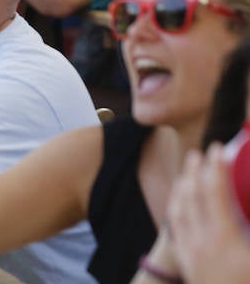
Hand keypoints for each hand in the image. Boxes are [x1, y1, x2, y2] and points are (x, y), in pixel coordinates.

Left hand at [168, 145, 249, 282]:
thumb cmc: (249, 280)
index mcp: (226, 240)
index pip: (215, 193)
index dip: (216, 168)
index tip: (219, 148)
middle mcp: (203, 243)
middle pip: (193, 196)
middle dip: (196, 171)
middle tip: (202, 151)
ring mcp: (192, 254)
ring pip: (180, 209)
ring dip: (184, 184)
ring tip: (189, 168)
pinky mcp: (188, 263)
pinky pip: (176, 227)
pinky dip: (177, 206)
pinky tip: (181, 200)